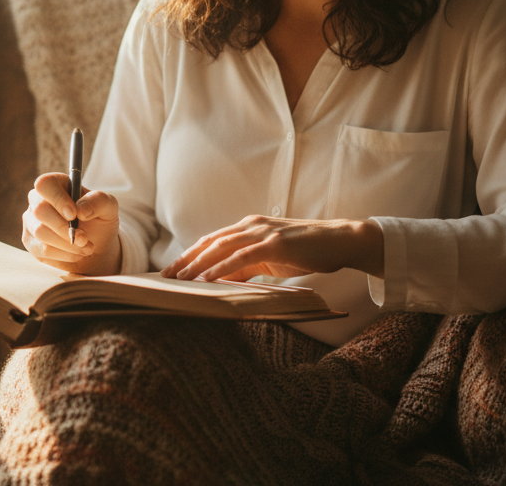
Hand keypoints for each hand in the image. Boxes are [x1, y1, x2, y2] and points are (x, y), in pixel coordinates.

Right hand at [22, 172, 121, 274]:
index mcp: (56, 185)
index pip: (45, 184)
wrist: (96, 246)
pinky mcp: (31, 242)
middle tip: (84, 239)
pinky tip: (76, 253)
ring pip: (40, 232)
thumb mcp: (108, 207)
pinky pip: (41, 250)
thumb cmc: (99, 220)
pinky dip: (63, 254)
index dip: (57, 199)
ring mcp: (31, 221)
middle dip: (64, 228)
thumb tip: (81, 210)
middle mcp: (38, 200)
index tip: (74, 214)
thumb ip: (98, 201)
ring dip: (67, 244)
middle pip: (40, 210)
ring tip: (86, 247)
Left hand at [160, 216, 383, 281]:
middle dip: (186, 259)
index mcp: (249, 227)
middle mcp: (252, 225)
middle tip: (165, 276)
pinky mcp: (274, 244)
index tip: (172, 269)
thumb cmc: (307, 251)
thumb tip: (223, 279)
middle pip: (210, 241)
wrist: (340, 241)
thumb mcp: (272, 259)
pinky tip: (207, 279)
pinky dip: (222, 268)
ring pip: (221, 247)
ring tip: (180, 279)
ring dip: (198, 264)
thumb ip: (247, 266)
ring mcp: (263, 232)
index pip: (212, 240)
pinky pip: (241, 257)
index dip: (190, 254)